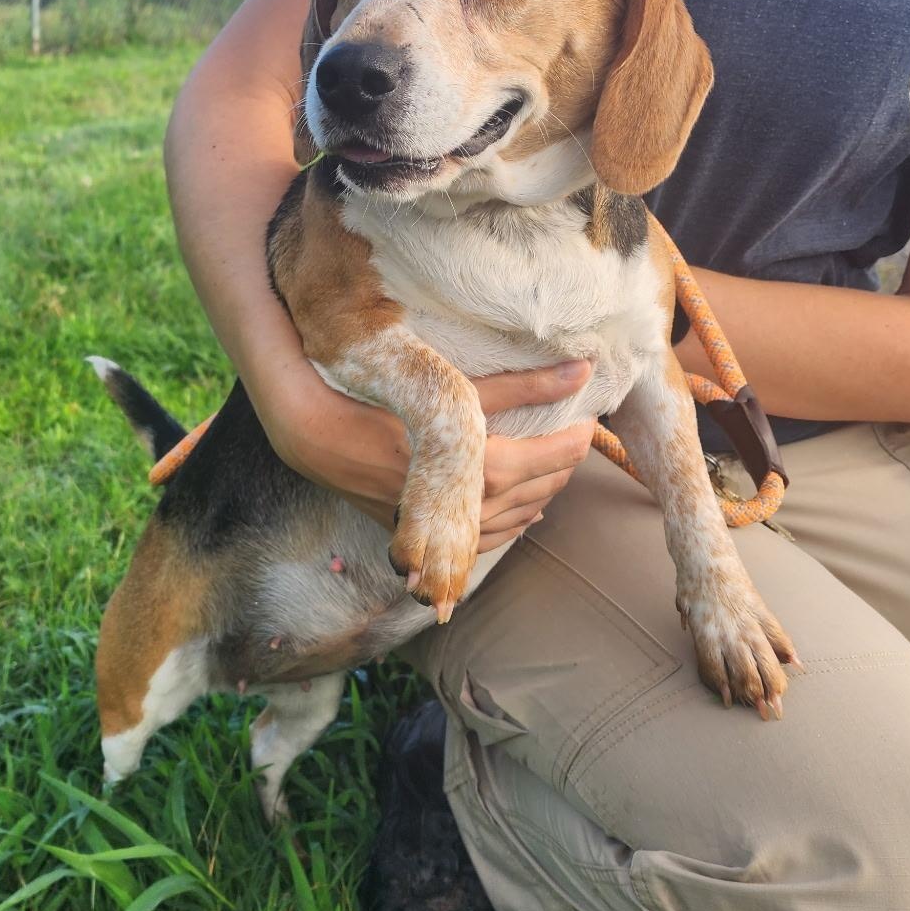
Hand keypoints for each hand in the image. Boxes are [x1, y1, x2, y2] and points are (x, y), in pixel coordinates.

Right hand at [250, 352, 594, 547]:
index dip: (579, 436)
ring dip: (544, 491)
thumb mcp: (457, 390)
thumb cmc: (385, 403)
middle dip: (565, 461)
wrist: (319, 437)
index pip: (556, 457)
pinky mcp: (428, 534)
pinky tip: (526, 513)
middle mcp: (473, 509)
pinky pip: (486, 540)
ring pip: (518, 517)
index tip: (590, 414)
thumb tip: (582, 370)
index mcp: (487, 471)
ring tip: (557, 464)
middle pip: (542, 487)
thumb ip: (523, 386)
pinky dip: (514, 525)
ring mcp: (449, 529)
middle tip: (576, 432)